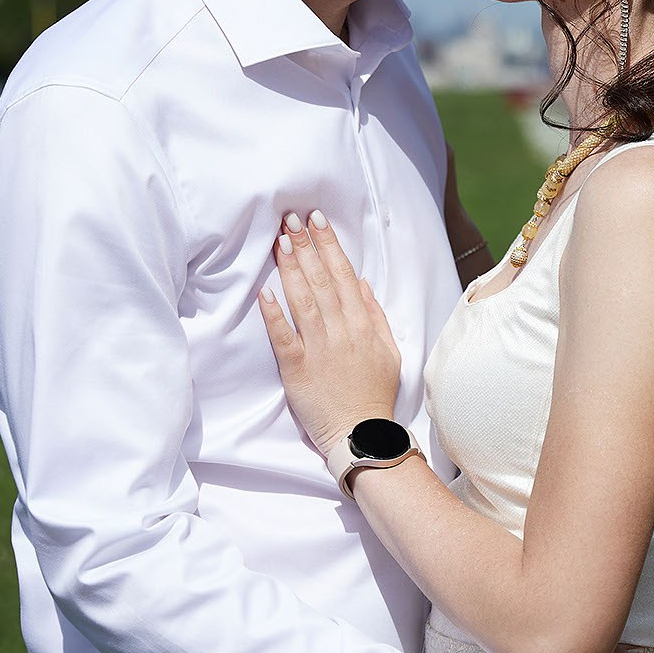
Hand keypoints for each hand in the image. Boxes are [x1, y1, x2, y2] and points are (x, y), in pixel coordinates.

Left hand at [257, 210, 400, 460]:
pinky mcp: (298, 368)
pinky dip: (274, 313)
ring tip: (280, 241)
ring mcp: (319, 349)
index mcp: (363, 324)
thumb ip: (375, 315)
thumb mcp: (389, 351)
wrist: (363, 434)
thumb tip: (360, 282)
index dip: (329, 245)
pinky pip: (284, 336)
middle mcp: (342, 331)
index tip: (317, 220)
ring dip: (291, 269)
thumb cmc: (374, 394)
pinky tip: (264, 291)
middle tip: (291, 218)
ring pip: (303, 300)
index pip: (343, 275)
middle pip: (321, 280)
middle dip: (307, 246)